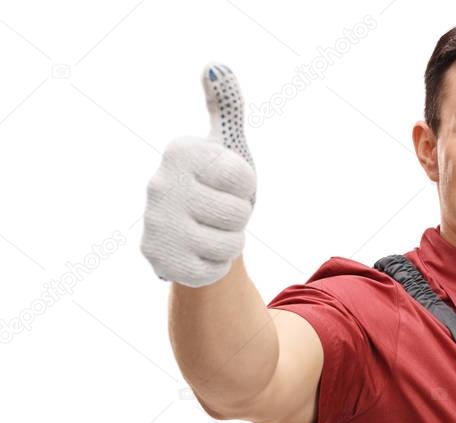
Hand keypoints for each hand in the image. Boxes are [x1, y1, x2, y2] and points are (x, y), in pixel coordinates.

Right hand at [141, 63, 256, 286]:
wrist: (194, 236)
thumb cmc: (217, 186)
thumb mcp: (227, 147)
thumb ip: (226, 108)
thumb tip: (215, 66)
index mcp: (179, 153)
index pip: (243, 176)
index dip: (246, 186)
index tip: (227, 184)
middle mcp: (158, 184)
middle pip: (238, 212)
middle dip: (239, 216)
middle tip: (219, 211)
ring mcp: (156, 224)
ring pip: (230, 243)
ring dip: (231, 241)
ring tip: (211, 231)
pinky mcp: (160, 261)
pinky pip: (215, 269)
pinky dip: (217, 264)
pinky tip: (199, 252)